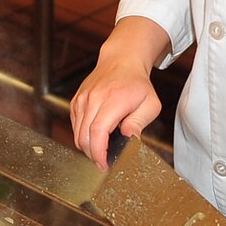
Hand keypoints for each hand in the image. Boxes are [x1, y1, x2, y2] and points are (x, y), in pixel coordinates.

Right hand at [70, 19, 169, 168]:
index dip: (98, 152)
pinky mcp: (76, 101)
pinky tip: (95, 136)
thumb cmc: (137, 84)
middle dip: (92, 154)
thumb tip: (128, 138)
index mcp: (113, 100)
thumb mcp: (150, 104)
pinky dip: (82, 135)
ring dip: (87, 147)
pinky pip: (75, 125)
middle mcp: (93, 99)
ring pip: (77, 133)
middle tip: (104, 162)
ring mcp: (82, 99)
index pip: (98, 132)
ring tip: (101, 150)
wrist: (121, 61)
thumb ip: (139, 123)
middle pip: (84, 136)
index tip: (104, 164)